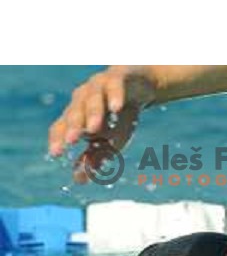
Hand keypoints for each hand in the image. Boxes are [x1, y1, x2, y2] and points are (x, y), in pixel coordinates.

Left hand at [48, 66, 155, 182]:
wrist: (140, 85)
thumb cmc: (120, 115)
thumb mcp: (110, 139)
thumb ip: (94, 157)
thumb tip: (79, 179)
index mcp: (77, 113)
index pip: (62, 126)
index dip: (58, 139)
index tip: (56, 154)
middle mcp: (83, 98)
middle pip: (75, 112)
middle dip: (73, 127)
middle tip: (71, 141)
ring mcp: (99, 85)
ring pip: (93, 98)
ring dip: (92, 114)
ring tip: (93, 129)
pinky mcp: (118, 76)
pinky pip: (115, 85)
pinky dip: (115, 96)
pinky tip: (116, 108)